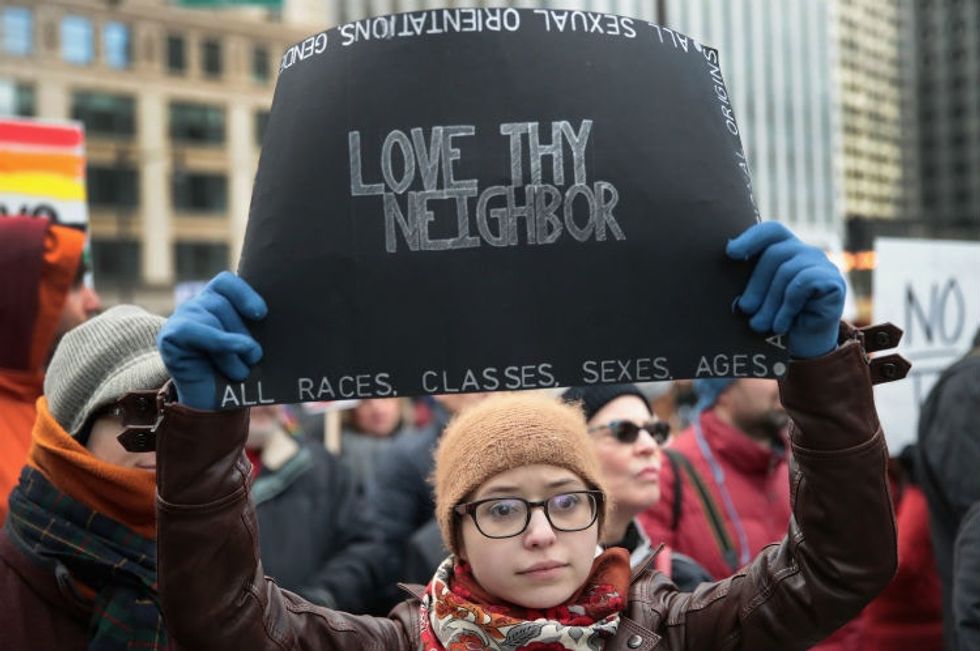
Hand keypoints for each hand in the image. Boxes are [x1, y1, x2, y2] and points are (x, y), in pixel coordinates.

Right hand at [157, 272, 267, 409]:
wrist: (209, 405)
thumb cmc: (235, 372)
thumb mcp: (249, 345)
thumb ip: (254, 326)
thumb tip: (268, 315)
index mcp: (217, 302)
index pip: (225, 283)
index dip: (244, 293)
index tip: (262, 314)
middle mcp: (197, 306)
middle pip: (223, 304)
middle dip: (243, 332)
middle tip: (255, 358)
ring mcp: (181, 319)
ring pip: (213, 318)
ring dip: (233, 348)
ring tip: (242, 371)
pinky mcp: (169, 335)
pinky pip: (196, 331)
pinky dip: (221, 342)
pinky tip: (239, 350)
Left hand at [727, 222, 844, 358]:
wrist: (804, 345)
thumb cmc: (774, 318)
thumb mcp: (757, 297)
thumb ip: (746, 282)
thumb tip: (729, 270)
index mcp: (784, 250)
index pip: (772, 231)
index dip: (751, 237)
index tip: (731, 253)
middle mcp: (805, 252)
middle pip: (775, 254)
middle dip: (755, 284)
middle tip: (745, 309)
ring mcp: (822, 264)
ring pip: (787, 271)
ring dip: (769, 303)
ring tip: (759, 325)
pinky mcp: (833, 282)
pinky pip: (802, 284)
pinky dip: (786, 307)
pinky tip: (780, 325)